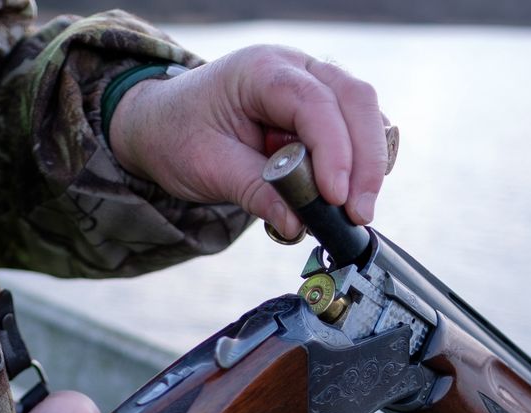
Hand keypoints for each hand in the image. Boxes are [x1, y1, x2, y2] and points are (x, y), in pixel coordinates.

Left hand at [108, 45, 390, 234]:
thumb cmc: (179, 136)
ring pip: (366, 113)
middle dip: (365, 161)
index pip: (314, 103)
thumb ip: (256, 192)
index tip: (336, 198)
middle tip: (359, 214)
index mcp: (260, 71)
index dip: (334, 151)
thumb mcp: (209, 168)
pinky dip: (361, 162)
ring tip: (355, 211)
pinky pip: (358, 129)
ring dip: (369, 163)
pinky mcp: (322, 110)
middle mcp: (295, 68)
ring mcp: (313, 84)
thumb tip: (299, 225)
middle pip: (355, 100)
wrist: (162, 124)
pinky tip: (351, 194)